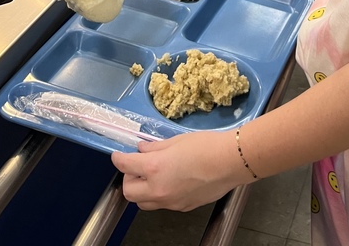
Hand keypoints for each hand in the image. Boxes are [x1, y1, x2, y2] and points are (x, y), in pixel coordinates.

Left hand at [113, 130, 243, 210]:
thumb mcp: (176, 141)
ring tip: (152, 175)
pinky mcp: (182, 207)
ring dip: (141, 190)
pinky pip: (162, 204)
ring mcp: (170, 202)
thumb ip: (155, 147)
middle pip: (129, 192)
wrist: (230, 161)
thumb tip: (142, 149)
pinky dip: (159, 194)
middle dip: (128, 178)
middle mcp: (158, 189)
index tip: (118, 155)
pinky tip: (171, 180)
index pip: (125, 166)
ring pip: (143, 203)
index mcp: (154, 168)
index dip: (118, 158)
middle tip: (136, 166)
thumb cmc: (206, 146)